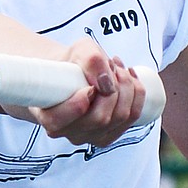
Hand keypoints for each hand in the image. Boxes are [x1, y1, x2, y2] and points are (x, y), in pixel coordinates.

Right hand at [16, 40, 146, 146]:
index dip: (78, 104)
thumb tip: (107, 82)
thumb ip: (90, 60)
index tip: (89, 86)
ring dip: (127, 87)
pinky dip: (137, 95)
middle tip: (111, 66)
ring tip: (118, 68)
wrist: (77, 73)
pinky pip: (132, 118)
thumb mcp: (78, 51)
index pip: (59, 121)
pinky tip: (131, 79)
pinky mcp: (111, 134)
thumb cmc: (73, 62)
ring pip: (120, 117)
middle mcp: (70, 132)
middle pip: (100, 119)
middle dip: (113, 88)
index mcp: (50, 117)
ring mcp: (92, 137)